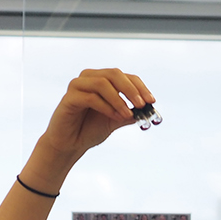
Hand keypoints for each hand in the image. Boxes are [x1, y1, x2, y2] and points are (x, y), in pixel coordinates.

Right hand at [24, 69, 155, 189]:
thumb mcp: (114, 120)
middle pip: (114, 74)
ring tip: (127, 114)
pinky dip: (106, 106)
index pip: (124, 76)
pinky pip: (91, 97)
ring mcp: (78, 86)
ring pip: (102, 83)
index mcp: (101, 80)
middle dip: (131, 89)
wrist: (68, 145)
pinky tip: (114, 117)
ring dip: (118, 99)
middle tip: (141, 104)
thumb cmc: (89, 130)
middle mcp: (89, 78)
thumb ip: (128, 113)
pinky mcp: (69, 97)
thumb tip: (147, 109)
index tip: (151, 101)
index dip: (139, 86)